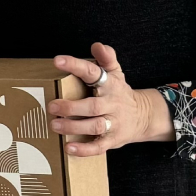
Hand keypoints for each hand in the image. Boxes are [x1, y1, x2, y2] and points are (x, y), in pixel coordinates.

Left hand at [50, 43, 173, 157]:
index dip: (76, 65)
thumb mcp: (116, 73)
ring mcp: (114, 123)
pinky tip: (69, 148)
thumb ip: (106, 58)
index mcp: (110, 85)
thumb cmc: (120, 93)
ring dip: (74, 127)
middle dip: (71, 106)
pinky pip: (99, 146)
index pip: (93, 73)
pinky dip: (84, 149)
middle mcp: (112, 104)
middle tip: (52, 105)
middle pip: (93, 106)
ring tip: (55, 124)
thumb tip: (98, 45)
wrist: (144, 117)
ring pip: (95, 126)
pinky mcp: (113, 140)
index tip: (58, 60)